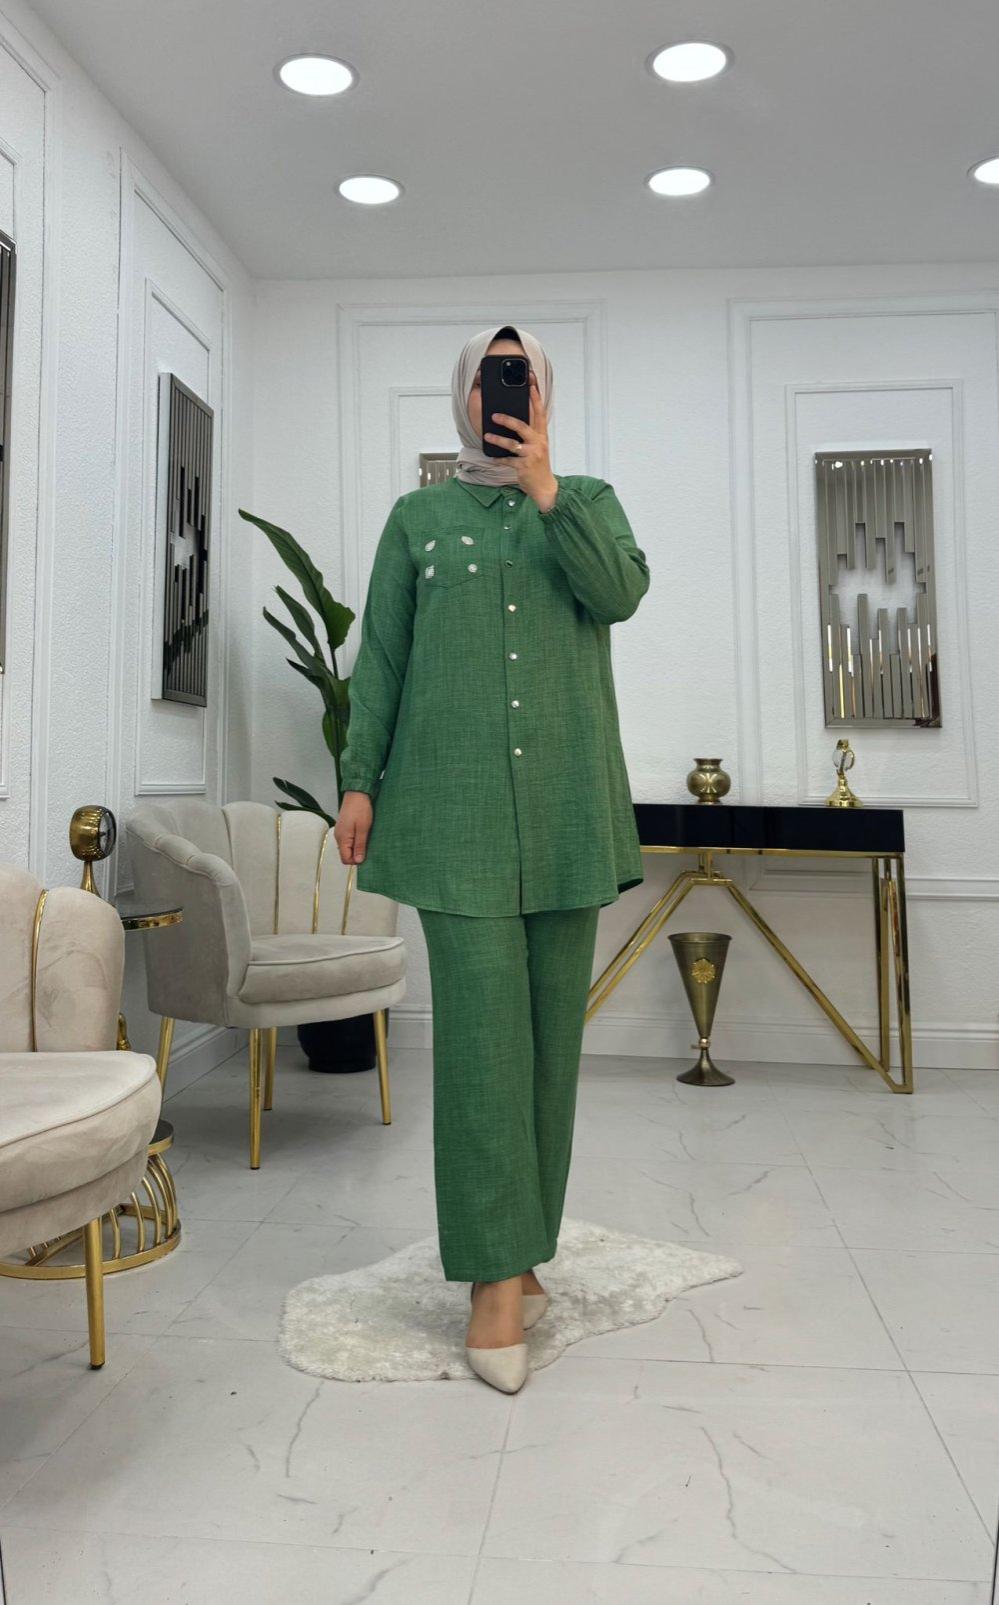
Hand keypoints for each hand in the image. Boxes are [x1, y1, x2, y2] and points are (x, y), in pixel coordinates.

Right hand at [335, 791, 372, 864]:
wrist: (356, 793)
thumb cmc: (361, 809)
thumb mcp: (363, 829)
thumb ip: (359, 846)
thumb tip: (358, 861)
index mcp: (342, 839)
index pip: (345, 859)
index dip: (356, 860)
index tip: (366, 854)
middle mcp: (338, 837)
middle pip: (346, 854)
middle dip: (357, 854)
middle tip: (368, 845)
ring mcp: (340, 832)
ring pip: (347, 847)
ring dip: (357, 847)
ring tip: (366, 838)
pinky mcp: (343, 828)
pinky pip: (348, 840)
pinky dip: (355, 840)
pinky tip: (363, 834)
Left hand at [483, 372, 557, 510]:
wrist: (544, 486)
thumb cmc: (538, 465)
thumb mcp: (538, 447)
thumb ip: (529, 434)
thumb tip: (511, 420)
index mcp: (542, 436)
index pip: (540, 413)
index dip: (535, 398)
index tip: (531, 384)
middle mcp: (538, 443)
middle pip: (522, 426)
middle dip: (507, 419)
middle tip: (494, 415)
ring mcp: (531, 455)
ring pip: (512, 444)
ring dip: (497, 440)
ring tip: (487, 436)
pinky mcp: (524, 467)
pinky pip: (507, 461)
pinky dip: (499, 459)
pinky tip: (492, 457)